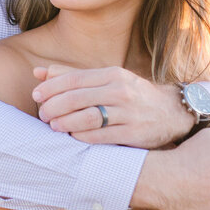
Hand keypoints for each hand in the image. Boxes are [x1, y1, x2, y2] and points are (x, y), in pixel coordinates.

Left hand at [31, 64, 192, 148]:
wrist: (173, 112)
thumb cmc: (131, 94)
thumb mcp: (106, 79)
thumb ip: (72, 75)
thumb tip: (39, 72)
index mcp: (112, 74)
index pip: (74, 79)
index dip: (51, 87)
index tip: (36, 95)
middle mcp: (121, 91)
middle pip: (77, 98)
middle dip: (53, 107)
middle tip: (42, 114)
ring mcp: (128, 113)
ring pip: (87, 118)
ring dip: (64, 123)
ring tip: (53, 126)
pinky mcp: (133, 134)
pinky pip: (100, 137)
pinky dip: (81, 137)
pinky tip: (72, 137)